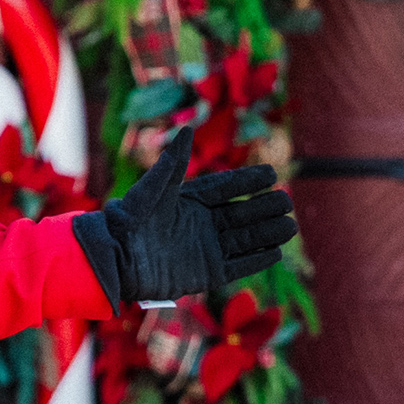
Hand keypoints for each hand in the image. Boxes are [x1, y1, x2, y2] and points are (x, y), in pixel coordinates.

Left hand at [73, 127, 297, 305]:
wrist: (113, 259)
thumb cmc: (128, 221)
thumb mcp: (151, 190)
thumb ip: (172, 165)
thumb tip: (187, 129)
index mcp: (190, 202)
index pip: (227, 188)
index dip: (248, 181)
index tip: (271, 174)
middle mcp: (202, 224)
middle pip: (242, 214)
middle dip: (265, 208)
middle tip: (285, 202)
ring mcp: (205, 249)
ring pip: (245, 239)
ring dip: (268, 233)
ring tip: (290, 226)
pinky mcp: (205, 274)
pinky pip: (237, 266)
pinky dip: (256, 260)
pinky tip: (276, 252)